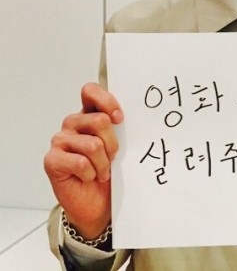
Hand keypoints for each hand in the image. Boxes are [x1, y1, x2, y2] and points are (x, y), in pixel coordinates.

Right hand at [44, 83, 123, 239]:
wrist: (97, 204)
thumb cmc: (109, 171)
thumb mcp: (118, 144)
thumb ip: (118, 127)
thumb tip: (124, 116)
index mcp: (88, 114)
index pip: (90, 91)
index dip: (107, 101)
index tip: (119, 118)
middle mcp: (72, 123)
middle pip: (99, 120)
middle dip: (113, 143)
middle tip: (112, 157)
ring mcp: (60, 141)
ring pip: (93, 145)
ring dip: (103, 163)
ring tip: (101, 171)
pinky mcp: (52, 160)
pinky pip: (81, 163)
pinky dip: (91, 174)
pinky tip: (88, 178)